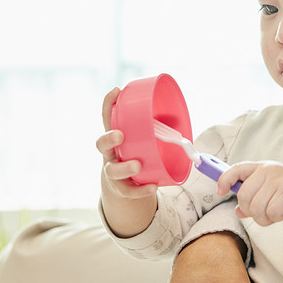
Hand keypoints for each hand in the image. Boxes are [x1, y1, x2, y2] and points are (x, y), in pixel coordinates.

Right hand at [96, 88, 156, 237]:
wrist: (123, 183)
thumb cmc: (136, 153)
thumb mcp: (142, 138)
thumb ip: (158, 127)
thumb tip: (181, 117)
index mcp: (114, 136)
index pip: (107, 118)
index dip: (108, 104)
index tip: (116, 91)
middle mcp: (110, 153)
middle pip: (101, 145)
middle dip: (109, 139)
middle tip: (120, 135)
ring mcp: (113, 171)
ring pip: (112, 170)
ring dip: (124, 167)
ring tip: (136, 165)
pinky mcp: (121, 188)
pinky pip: (129, 190)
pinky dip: (140, 190)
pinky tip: (152, 187)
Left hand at [217, 162, 282, 225]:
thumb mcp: (271, 192)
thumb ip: (254, 199)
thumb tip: (238, 210)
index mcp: (261, 167)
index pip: (235, 169)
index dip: (223, 180)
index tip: (220, 191)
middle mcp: (267, 171)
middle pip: (243, 195)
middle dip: (250, 210)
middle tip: (263, 211)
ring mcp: (277, 180)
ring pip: (255, 207)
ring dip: (264, 217)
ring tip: (276, 213)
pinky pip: (270, 212)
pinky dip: (275, 218)